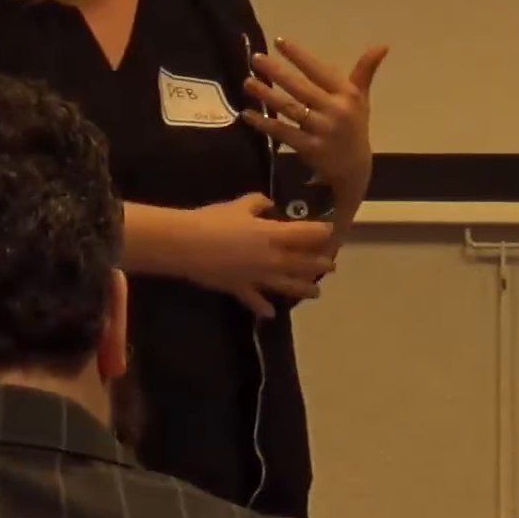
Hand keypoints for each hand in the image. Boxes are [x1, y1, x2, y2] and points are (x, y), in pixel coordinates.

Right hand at [179, 193, 338, 318]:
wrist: (186, 245)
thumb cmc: (213, 220)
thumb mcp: (238, 205)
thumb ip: (257, 204)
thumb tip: (268, 204)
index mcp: (272, 235)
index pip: (305, 234)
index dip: (321, 232)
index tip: (332, 232)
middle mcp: (271, 259)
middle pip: (302, 263)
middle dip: (319, 264)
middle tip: (332, 265)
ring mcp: (257, 277)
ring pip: (287, 286)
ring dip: (304, 289)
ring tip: (317, 292)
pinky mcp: (240, 289)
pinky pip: (255, 300)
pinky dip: (264, 307)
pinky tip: (271, 313)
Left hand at [246, 35, 387, 206]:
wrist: (354, 169)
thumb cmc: (354, 126)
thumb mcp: (361, 98)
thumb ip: (365, 70)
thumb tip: (382, 45)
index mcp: (347, 95)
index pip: (319, 70)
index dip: (299, 55)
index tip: (278, 41)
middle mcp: (335, 110)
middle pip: (301, 87)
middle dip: (277, 72)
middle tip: (255, 58)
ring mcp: (322, 130)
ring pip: (290, 109)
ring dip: (267, 95)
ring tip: (248, 82)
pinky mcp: (310, 149)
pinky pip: (284, 132)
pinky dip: (265, 123)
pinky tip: (248, 114)